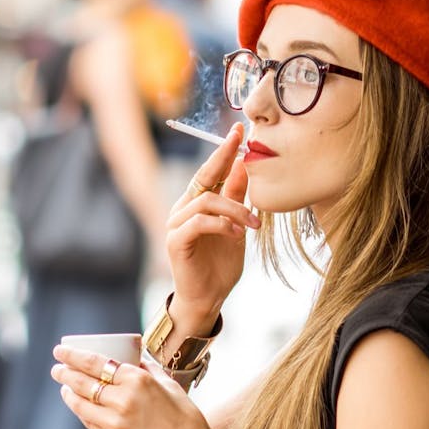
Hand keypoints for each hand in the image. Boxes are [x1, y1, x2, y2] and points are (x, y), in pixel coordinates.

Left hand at [52, 344, 212, 428]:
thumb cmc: (186, 421)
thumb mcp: (171, 387)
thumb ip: (150, 371)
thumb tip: (136, 359)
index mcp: (139, 380)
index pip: (96, 362)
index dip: (74, 355)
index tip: (61, 350)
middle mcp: (124, 399)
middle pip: (83, 381)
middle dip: (65, 372)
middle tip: (56, 367)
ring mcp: (115, 422)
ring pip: (82, 403)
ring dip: (69, 393)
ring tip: (63, 386)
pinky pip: (90, 422)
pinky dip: (81, 411)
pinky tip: (78, 405)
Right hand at [167, 123, 255, 327]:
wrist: (208, 298)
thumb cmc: (220, 265)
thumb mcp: (237, 226)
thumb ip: (237, 198)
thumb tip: (246, 166)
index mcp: (197, 203)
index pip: (210, 171)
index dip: (224, 150)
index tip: (239, 130)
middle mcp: (183, 209)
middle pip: (203, 176)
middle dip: (223, 156)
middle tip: (242, 141)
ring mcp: (176, 224)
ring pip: (206, 200)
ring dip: (235, 208)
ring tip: (252, 224)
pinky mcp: (176, 241)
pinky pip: (199, 222)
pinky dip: (221, 225)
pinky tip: (236, 235)